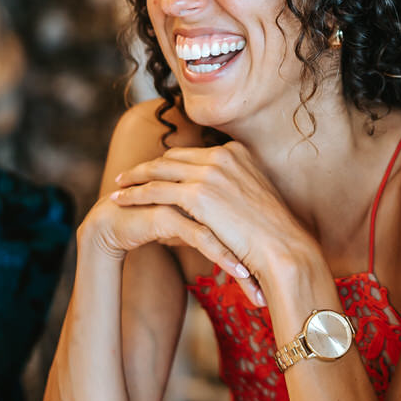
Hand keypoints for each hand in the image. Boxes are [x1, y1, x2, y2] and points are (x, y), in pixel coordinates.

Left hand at [108, 142, 317, 302]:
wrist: (283, 248)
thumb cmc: (272, 234)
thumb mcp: (254, 200)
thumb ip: (233, 190)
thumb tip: (215, 201)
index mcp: (236, 153)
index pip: (192, 154)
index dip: (168, 163)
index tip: (153, 171)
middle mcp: (222, 155)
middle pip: (172, 157)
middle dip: (147, 167)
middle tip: (127, 176)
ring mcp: (209, 172)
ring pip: (158, 171)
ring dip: (134, 179)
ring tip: (118, 188)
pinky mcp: (198, 193)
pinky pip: (156, 191)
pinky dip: (135, 194)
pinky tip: (121, 201)